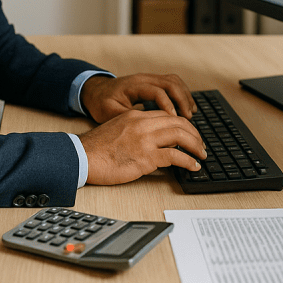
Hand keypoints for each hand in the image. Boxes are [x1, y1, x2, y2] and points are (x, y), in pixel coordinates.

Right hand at [78, 109, 206, 184]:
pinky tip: (193, 166)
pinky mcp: (145, 157)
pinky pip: (175, 157)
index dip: (184, 125)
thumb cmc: (96, 148)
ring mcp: (145, 140)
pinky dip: (188, 161)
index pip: (168, 116)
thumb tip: (155, 142)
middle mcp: (143, 124)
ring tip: (201, 155)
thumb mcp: (118, 129)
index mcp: (136, 115)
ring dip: (196, 146)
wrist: (81, 157)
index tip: (190, 135)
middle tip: (201, 145)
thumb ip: (137, 130)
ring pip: (181, 136)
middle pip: (179, 123)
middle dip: (195, 134)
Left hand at [81, 73, 195, 122]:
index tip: (175, 120)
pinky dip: (182, 94)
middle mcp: (144, 78)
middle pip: (170, 83)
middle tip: (188, 118)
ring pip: (174, 81)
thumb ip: (129, 119)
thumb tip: (149, 129)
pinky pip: (173, 83)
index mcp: (133, 85)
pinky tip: (186, 107)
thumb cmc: (101, 103)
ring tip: (191, 113)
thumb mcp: (110, 114)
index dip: (168, 105)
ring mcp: (149, 78)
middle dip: (182, 100)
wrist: (95, 91)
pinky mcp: (153, 82)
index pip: (157, 91)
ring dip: (185, 96)